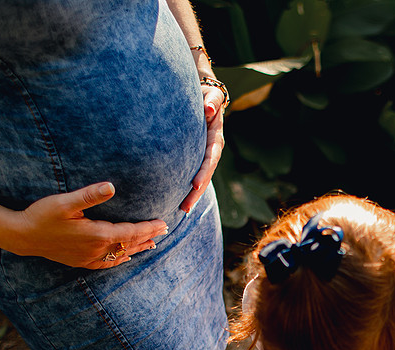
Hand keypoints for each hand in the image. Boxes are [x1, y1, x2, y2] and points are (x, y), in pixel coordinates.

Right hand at [13, 182, 167, 267]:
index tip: (163, 222)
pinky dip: (119, 259)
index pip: (131, 232)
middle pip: (129, 244)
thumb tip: (111, 186)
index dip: (148, 227)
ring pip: (120, 254)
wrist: (22, 237)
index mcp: (97, 234)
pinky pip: (106, 264)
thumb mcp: (65, 202)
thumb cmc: (42, 215)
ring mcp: (89, 258)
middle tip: (164, 230)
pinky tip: (125, 258)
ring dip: (138, 248)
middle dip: (148, 236)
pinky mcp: (81, 262)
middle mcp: (97, 249)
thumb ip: (89, 195)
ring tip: (153, 244)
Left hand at [180, 85, 225, 212]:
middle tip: (185, 206)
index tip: (195, 184)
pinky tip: (179, 200)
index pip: (211, 157)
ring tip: (182, 210)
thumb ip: (211, 101)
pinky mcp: (197, 158)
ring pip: (201, 179)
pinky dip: (188, 188)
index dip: (204, 171)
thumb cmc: (206, 96)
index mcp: (216, 138)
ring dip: (193, 195)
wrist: (205, 98)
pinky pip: (194, 175)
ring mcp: (205, 156)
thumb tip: (208, 109)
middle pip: (206, 174)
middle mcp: (213, 150)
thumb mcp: (211, 95)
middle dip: (197, 192)